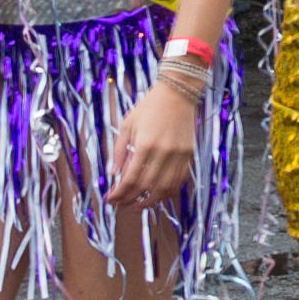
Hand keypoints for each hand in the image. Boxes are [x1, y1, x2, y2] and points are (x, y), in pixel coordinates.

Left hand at [112, 75, 201, 214]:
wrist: (178, 93)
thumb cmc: (149, 107)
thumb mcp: (127, 124)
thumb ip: (119, 150)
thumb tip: (112, 174)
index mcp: (144, 144)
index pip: (130, 179)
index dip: (119, 193)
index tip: (110, 199)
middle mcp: (163, 152)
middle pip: (146, 187)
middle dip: (130, 200)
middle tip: (120, 205)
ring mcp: (178, 155)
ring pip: (164, 189)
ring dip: (150, 202)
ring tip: (137, 206)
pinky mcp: (188, 155)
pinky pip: (178, 181)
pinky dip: (167, 193)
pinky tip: (157, 196)